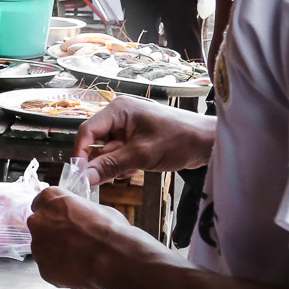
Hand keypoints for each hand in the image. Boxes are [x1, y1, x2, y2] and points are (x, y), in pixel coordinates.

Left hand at [28, 187, 156, 288]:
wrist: (114, 257)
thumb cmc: (110, 230)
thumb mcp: (95, 208)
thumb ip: (78, 213)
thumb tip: (81, 219)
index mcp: (50, 200)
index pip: (41, 203)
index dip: (54, 214)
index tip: (62, 221)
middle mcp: (38, 220)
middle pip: (40, 227)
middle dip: (52, 235)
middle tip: (73, 242)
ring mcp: (38, 246)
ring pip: (44, 251)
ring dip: (56, 254)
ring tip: (80, 258)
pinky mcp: (43, 269)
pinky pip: (50, 270)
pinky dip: (61, 271)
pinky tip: (79, 270)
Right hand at [73, 97, 215, 184]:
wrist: (208, 142)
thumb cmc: (179, 140)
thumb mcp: (141, 155)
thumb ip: (110, 166)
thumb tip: (85, 178)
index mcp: (118, 110)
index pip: (87, 131)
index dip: (81, 153)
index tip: (80, 175)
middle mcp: (119, 115)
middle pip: (96, 142)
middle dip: (103, 161)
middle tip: (111, 176)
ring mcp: (128, 126)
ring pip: (108, 150)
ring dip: (116, 164)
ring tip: (133, 169)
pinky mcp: (135, 137)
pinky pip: (119, 152)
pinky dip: (124, 163)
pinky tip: (138, 168)